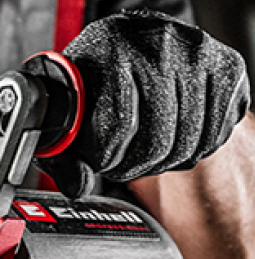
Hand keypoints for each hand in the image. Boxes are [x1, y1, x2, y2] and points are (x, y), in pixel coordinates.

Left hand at [33, 10, 250, 197]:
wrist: (135, 40)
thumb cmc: (98, 75)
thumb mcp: (68, 106)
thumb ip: (64, 150)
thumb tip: (77, 186)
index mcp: (110, 46)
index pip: (119, 125)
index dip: (109, 159)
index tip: (103, 165)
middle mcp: (157, 43)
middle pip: (158, 139)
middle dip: (138, 167)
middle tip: (125, 167)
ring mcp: (197, 54)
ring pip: (189, 142)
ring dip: (166, 163)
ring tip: (146, 157)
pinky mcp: (227, 68)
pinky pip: (215, 134)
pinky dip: (194, 151)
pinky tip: (173, 142)